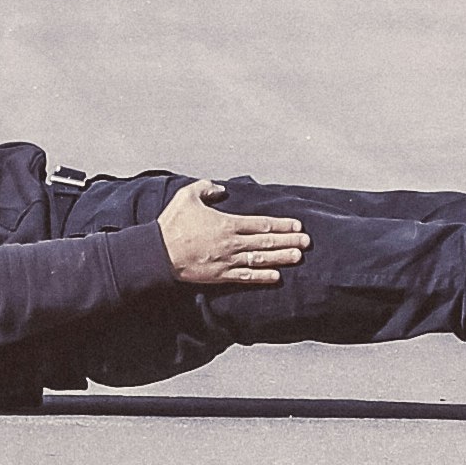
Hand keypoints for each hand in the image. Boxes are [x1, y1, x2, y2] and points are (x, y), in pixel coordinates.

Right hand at [159, 182, 308, 288]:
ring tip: (298, 257)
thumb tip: (220, 189)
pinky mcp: (220, 276)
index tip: (298, 225)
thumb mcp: (187, 195)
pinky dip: (262, 276)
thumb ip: (206, 188)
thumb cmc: (173, 223)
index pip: (261, 224)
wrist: (158, 254)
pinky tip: (276, 276)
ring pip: (260, 259)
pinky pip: (246, 277)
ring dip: (281, 258)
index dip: (282, 225)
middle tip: (307, 242)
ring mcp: (227, 261)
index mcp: (227, 223)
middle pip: (266, 242)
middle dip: (288, 241)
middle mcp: (231, 243)